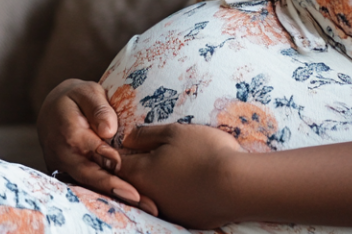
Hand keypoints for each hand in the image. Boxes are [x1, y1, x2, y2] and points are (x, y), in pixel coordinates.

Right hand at [36, 79, 154, 213]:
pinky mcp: (69, 175)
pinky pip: (88, 186)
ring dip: (114, 195)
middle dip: (113, 187)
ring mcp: (64, 168)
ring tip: (142, 204)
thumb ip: (98, 107)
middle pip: (89, 174)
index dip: (106, 158)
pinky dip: (108, 194)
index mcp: (69, 132)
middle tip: (139, 198)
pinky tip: (131, 201)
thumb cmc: (76, 98)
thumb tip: (108, 130)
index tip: (121, 165)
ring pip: (89, 184)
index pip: (89, 148)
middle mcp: (64, 154)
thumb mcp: (87, 92)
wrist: (52, 109)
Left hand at [119, 124, 248, 227]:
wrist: (237, 185)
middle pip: (131, 180)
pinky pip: (172, 204)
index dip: (114, 150)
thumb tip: (127, 139)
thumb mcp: (172, 132)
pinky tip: (188, 183)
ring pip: (152, 194)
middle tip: (147, 153)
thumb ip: (145, 135)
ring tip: (172, 166)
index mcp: (140, 172)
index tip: (123, 142)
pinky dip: (174, 193)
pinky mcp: (185, 219)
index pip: (114, 162)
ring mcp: (167, 211)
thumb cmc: (204, 152)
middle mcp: (148, 196)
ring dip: (156, 181)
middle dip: (134, 167)